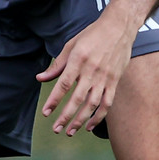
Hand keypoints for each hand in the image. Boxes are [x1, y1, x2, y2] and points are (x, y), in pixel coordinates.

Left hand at [37, 13, 135, 135]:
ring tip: (70, 131)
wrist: (119, 28)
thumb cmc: (91, 35)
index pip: (63, 85)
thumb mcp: (70, 46)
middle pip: (77, 99)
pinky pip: (107, 102)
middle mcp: (92, 72)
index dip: (54, 100)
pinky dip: (99, 116)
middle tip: (56, 129)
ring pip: (93, 104)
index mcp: (78, 61)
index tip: (46, 112)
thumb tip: (40, 78)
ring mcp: (105, 78)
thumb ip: (56, 65)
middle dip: (66, 116)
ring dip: (81, 120)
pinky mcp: (114, 81)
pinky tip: (90, 125)